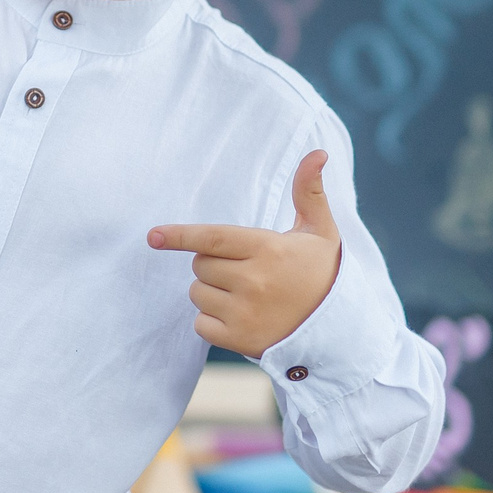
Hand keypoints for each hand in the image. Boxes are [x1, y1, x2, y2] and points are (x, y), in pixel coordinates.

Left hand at [147, 150, 343, 355]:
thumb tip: (317, 152)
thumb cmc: (322, 273)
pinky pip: (200, 323)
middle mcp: (255, 281)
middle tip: (247, 270)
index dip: (180, 235)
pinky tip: (241, 317)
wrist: (339, 330)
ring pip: (197, 293)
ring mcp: (246, 313)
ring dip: (212, 292)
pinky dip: (212, 321)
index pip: (212, 238)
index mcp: (269, 249)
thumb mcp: (320, 231)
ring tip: (247, 295)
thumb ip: (309, 191)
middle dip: (214, 263)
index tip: (154, 236)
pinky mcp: (239, 340)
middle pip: (201, 264)